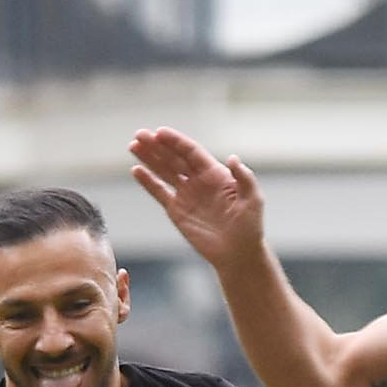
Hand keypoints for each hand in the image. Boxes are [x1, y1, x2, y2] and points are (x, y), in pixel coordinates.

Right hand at [128, 127, 267, 264]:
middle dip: (157, 146)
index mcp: (216, 173)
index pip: (191, 152)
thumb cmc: (250, 226)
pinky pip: (159, 193)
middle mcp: (198, 180)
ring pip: (164, 171)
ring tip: (133, 146)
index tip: (160, 132)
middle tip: (139, 134)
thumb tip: (232, 158)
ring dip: (149, 158)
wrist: (238, 254)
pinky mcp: (176, 211)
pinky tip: (136, 170)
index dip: (176, 142)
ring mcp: (186, 195)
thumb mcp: (253, 199)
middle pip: (174, 158)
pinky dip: (148, 182)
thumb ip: (244, 178)